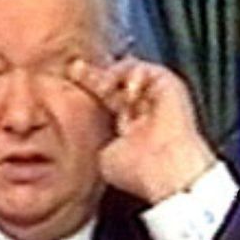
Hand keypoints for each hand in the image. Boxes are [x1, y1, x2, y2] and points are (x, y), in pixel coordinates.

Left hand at [67, 56, 215, 203]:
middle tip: (75, 67)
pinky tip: (128, 91)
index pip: (108, 99)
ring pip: (131, 72)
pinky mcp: (170, 87)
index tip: (68, 78)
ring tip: (104, 86)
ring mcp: (158, 98)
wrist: (164, 171)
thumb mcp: (103, 155)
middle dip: (95, 73)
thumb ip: (93, 137)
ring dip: (113, 74)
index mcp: (129, 128)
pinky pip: (149, 69)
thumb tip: (80, 127)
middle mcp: (144, 111)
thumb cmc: (138, 172)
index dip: (89, 86)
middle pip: (117, 83)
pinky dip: (134, 74)